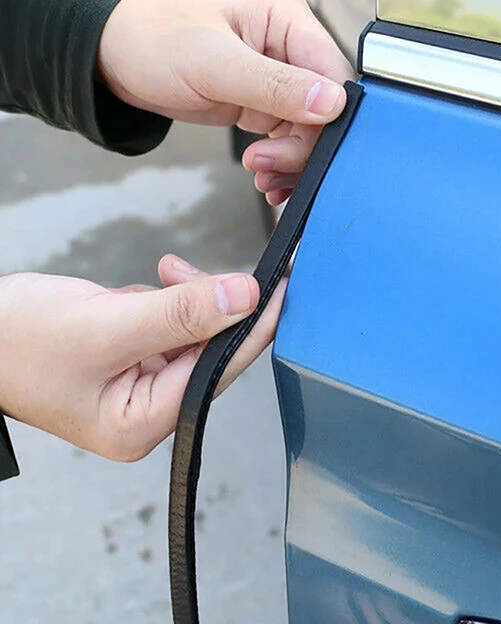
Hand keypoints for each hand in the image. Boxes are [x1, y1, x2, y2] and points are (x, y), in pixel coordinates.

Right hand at [0, 255, 284, 460]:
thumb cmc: (18, 340)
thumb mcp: (106, 325)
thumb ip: (180, 313)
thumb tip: (246, 297)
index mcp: (142, 423)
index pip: (221, 368)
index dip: (256, 323)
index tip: (282, 284)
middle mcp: (147, 411)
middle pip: (212, 351)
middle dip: (217, 305)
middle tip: (227, 268)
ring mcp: (139, 384)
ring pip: (194, 333)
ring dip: (188, 297)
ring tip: (166, 273)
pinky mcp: (131, 357)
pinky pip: (170, 324)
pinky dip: (168, 299)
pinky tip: (149, 285)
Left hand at [97, 0, 354, 204]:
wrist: (112, 55)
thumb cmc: (153, 40)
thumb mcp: (213, 63)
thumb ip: (275, 86)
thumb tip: (334, 103)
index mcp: (287, 17)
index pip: (334, 72)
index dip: (331, 116)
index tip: (306, 149)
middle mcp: (291, 44)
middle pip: (327, 107)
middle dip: (303, 145)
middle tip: (267, 166)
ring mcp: (280, 75)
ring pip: (312, 128)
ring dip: (291, 159)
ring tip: (259, 172)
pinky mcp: (266, 101)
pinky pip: (290, 136)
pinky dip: (281, 160)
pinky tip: (263, 173)